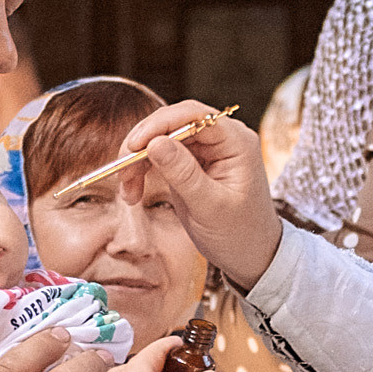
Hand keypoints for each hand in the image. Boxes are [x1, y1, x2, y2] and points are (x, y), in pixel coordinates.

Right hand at [117, 103, 281, 290]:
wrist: (250, 256)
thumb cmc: (239, 234)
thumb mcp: (210, 207)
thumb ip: (184, 174)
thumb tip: (155, 143)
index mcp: (237, 142)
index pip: (195, 115)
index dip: (160, 124)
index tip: (134, 145)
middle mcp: (222, 138)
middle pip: (173, 122)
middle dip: (143, 144)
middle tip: (121, 171)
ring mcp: (206, 149)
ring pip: (161, 138)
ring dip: (138, 160)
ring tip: (127, 191)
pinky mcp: (191, 162)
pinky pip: (160, 155)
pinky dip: (142, 170)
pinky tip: (132, 192)